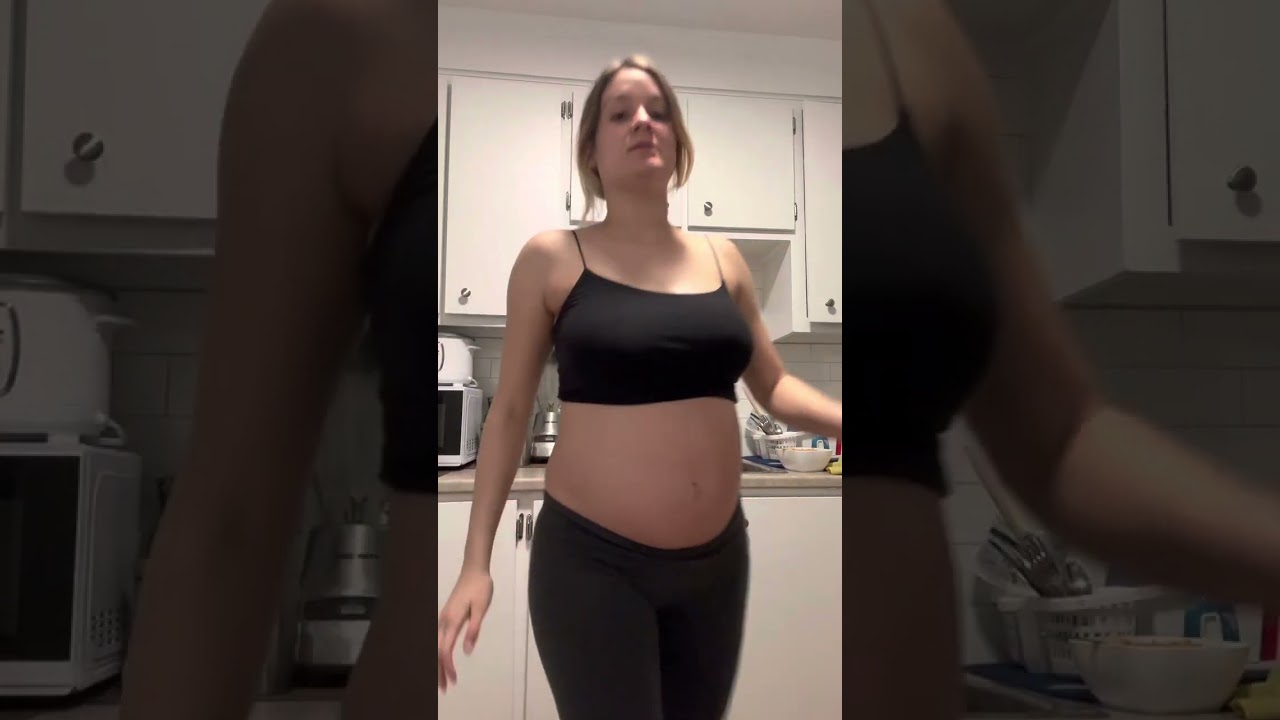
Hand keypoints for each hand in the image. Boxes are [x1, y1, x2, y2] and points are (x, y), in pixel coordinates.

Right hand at [437, 569, 492, 692]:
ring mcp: (443, 618)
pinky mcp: (447, 616)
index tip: (453, 680)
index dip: (447, 667)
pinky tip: (444, 659)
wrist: (474, 570)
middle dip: (438, 670)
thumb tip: (466, 651)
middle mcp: (444, 621)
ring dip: (438, 663)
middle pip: (436, 651)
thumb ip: (473, 629)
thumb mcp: (481, 608)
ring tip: (444, 678)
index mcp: (452, 620)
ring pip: (436, 645)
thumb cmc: (480, 587)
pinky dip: (440, 653)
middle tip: (445, 688)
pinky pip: (439, 639)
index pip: (445, 650)